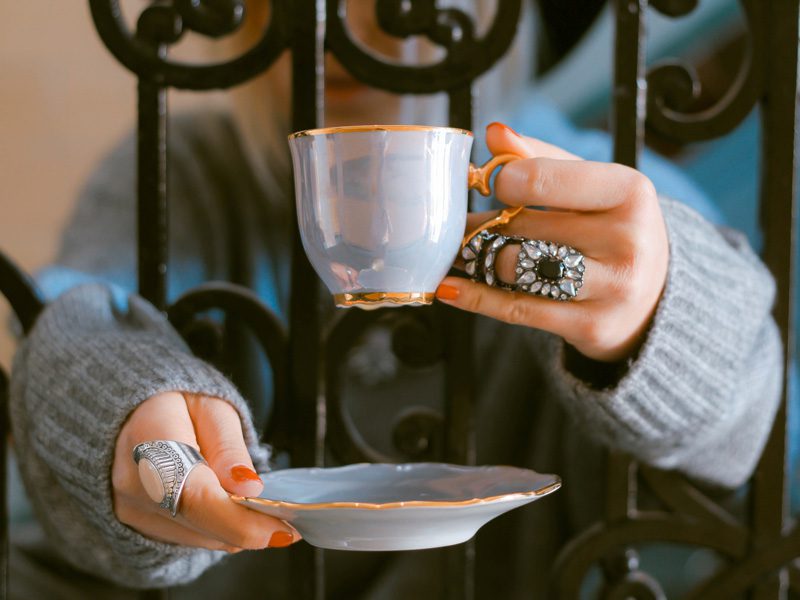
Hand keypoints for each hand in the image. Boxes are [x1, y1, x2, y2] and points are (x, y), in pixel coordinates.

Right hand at [113, 392, 298, 551]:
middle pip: (199, 523)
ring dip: (237, 530)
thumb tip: (249, 489)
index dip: (240, 519)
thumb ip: (228, 448)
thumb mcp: (212, 409)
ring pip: (197, 537)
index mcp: (149, 439)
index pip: (195, 494)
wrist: (131, 414)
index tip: (283, 528)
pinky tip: (236, 511)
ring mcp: (130, 510)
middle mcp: (133, 483)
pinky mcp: (138, 526)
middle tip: (290, 522)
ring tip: (266, 512)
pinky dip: (218, 529)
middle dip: (251, 528)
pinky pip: (188, 538)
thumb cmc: (178, 404)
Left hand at [436, 122, 668, 362]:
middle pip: (521, 224)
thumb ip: (541, 158)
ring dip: (476, 256)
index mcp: (630, 191)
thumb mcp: (589, 186)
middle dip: (483, 222)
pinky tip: (449, 287)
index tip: (488, 184)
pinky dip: (475, 296)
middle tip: (462, 223)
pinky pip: (517, 308)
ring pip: (513, 265)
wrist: (654, 297)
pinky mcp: (592, 325)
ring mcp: (612, 287)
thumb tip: (494, 133)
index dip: (502, 181)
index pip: (539, 178)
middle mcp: (627, 240)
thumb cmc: (611, 229)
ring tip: (461, 249)